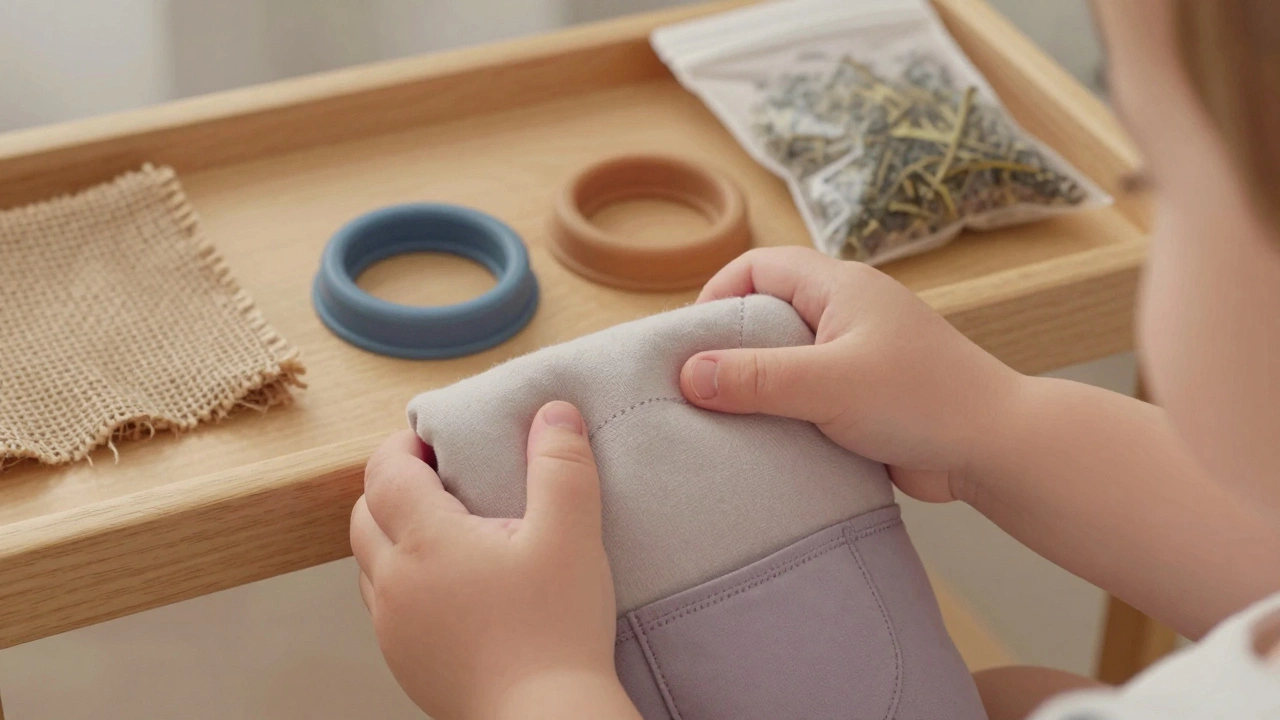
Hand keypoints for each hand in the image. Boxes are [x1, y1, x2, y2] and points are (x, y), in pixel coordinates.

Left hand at [350, 402, 639, 719]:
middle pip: (364, 515)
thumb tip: (554, 412)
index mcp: (425, 543)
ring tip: (448, 530)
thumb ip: (562, 466)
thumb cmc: (557, 631)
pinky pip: (386, 606)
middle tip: (441, 477)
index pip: (384, 472)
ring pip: (370, 563)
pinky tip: (452, 585)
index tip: (434, 438)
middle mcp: (394, 584)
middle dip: (393, 486)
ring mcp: (394, 629)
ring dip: (395, 535)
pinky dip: (404, 581)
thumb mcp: (572, 535)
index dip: (402, 445)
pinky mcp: (406, 662)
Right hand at [679, 247, 1020, 502]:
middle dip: (730, 346)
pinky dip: (783, 415)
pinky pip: (808, 397)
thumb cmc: (923, 401)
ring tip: (722, 419)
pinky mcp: (865, 399)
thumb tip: (686, 374)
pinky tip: (764, 444)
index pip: (759, 266)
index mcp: (840, 287)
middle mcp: (847, 314)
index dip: (718, 294)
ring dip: (757, 386)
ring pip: (787, 360)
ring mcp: (858, 357)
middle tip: (697, 386)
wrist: (997, 450)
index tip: (689, 341)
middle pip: (768, 313)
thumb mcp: (827, 384)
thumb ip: (755, 378)